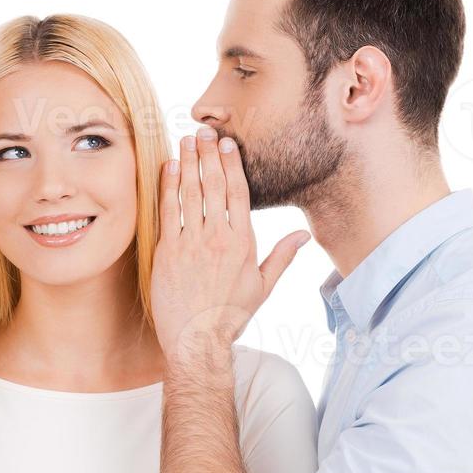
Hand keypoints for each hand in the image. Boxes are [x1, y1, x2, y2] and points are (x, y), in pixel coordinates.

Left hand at [150, 127, 309, 372]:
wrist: (197, 341)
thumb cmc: (229, 317)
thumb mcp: (263, 287)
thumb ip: (282, 257)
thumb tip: (304, 235)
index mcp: (243, 242)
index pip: (238, 193)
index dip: (232, 164)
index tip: (227, 144)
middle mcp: (218, 238)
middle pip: (214, 186)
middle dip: (208, 154)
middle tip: (205, 131)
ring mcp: (191, 243)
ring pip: (190, 193)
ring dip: (188, 163)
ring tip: (186, 141)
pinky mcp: (168, 252)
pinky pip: (168, 211)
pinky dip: (167, 186)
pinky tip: (167, 168)